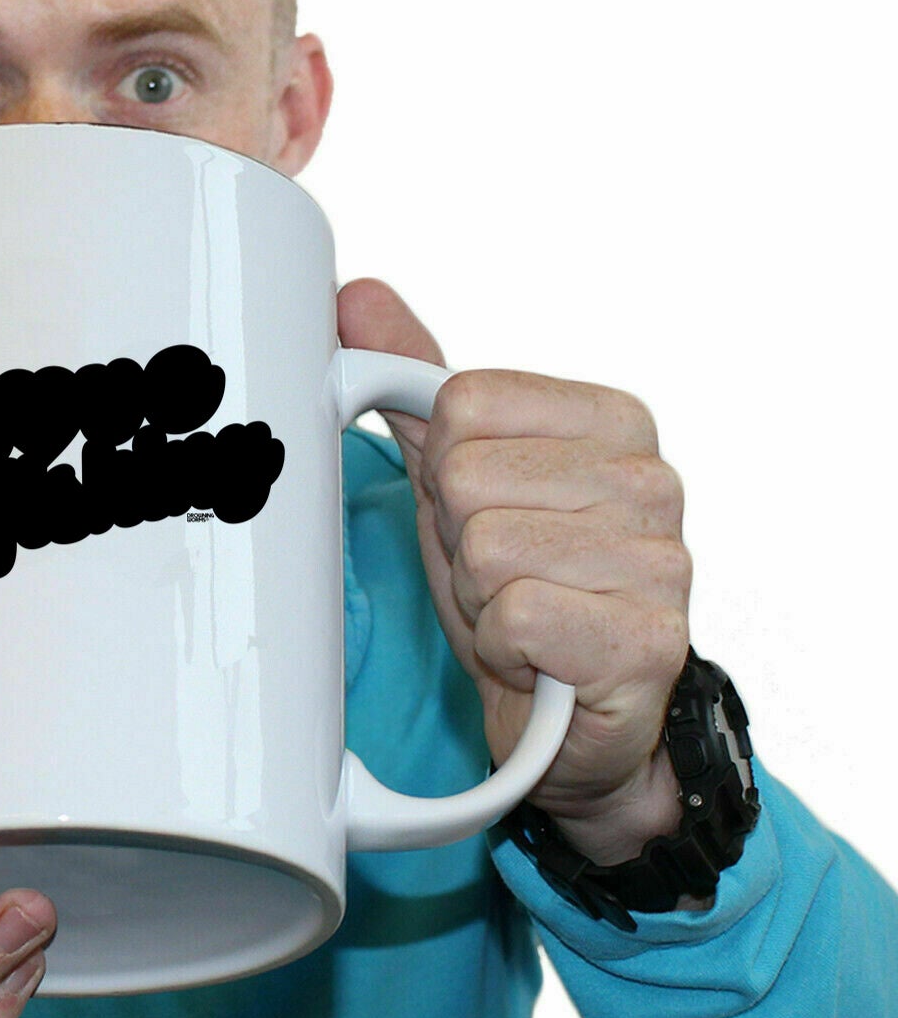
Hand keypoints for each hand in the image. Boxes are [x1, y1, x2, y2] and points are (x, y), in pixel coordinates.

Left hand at [338, 279, 692, 865]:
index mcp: (613, 418)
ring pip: (484, 547)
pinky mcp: (647, 640)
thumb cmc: (519, 583)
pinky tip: (538, 657)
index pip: (460, 402)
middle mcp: (653, 478)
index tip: (478, 511)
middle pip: (465, 475)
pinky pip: (514, 614)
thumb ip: (411, 381)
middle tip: (499, 575)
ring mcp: (661, 561)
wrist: (569, 720)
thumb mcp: (454, 474)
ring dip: (479, 598)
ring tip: (519, 614)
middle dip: (458, 539)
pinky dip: (503, 646)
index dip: (443, 470)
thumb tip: (355, 297)